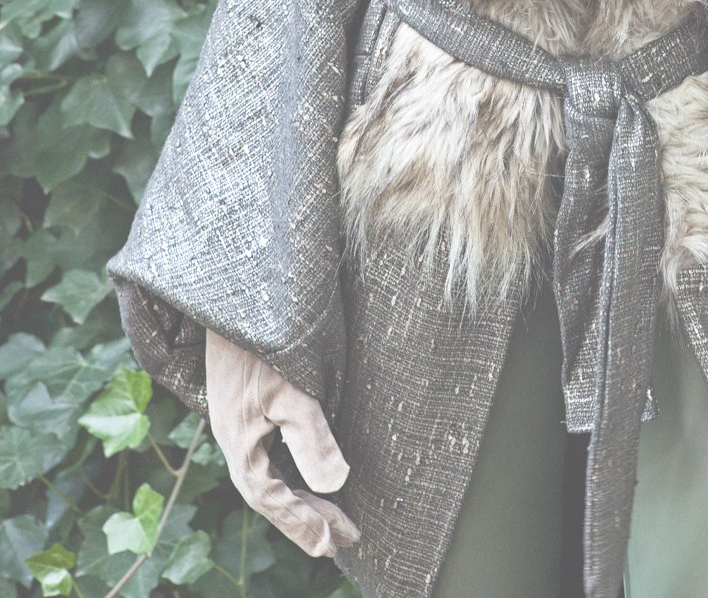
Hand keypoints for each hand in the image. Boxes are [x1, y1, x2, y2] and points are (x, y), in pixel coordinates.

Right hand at [205, 330, 360, 558]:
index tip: (334, 543)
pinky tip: (306, 469)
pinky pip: (267, 453)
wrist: (232, 297)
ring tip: (332, 514)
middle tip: (344, 536)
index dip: (303, 524)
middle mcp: (235, 436)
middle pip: (270, 492)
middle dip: (306, 516)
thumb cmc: (262, 343)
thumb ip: (311, 438)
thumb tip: (336, 484)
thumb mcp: (292, 390)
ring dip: (299, 495)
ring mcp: (238, 420)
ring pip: (268, 473)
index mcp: (241, 442)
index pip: (272, 498)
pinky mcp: (245, 403)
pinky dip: (290, 468)